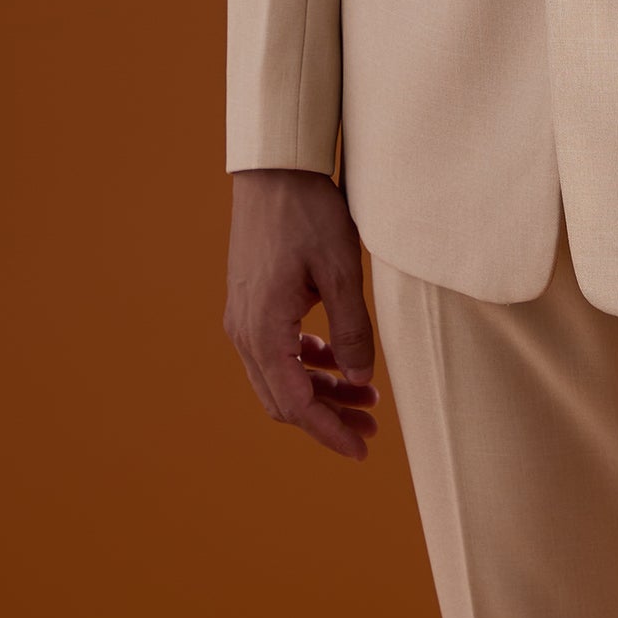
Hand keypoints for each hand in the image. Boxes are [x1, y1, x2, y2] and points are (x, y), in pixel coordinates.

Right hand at [224, 168, 380, 460]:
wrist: (275, 168)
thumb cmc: (309, 212)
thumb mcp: (342, 270)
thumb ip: (352, 331)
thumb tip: (360, 382)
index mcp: (264, 330)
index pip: (297, 404)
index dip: (330, 432)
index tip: (363, 449)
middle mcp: (245, 332)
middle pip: (285, 399)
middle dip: (328, 418)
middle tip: (373, 425)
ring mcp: (244, 317)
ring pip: (281, 377)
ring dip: (320, 391)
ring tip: (366, 396)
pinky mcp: (251, 303)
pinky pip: (276, 351)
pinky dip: (307, 363)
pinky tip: (338, 359)